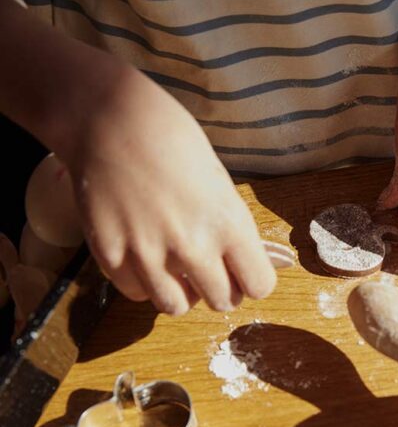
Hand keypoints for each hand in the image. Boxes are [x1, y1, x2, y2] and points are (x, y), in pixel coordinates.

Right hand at [62, 66, 275, 314]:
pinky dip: (144, 282)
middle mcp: (192, 245)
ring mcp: (147, 253)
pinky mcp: (110, 255)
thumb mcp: (220, 182)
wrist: (110, 119)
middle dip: (221, 289)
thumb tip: (254, 264)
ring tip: (176, 266)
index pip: (258, 286)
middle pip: (222, 301)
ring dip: (182, 293)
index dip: (253, 280)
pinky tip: (144, 255)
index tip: (243, 272)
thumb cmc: (173, 141)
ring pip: (176, 307)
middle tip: (210, 269)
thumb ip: (233, 228)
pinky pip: (136, 292)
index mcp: (228, 223)